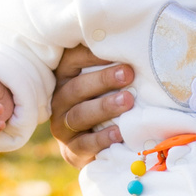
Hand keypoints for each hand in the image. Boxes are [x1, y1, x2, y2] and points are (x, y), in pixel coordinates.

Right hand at [48, 45, 132, 168]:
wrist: (94, 148)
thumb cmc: (105, 104)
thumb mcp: (105, 84)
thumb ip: (113, 67)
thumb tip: (136, 45)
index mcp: (65, 78)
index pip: (72, 61)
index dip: (91, 55)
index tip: (117, 50)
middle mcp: (59, 101)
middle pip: (76, 88)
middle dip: (103, 80)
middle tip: (128, 74)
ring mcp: (63, 127)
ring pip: (79, 115)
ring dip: (104, 107)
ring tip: (128, 101)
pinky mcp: (72, 150)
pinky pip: (85, 143)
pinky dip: (102, 138)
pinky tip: (119, 132)